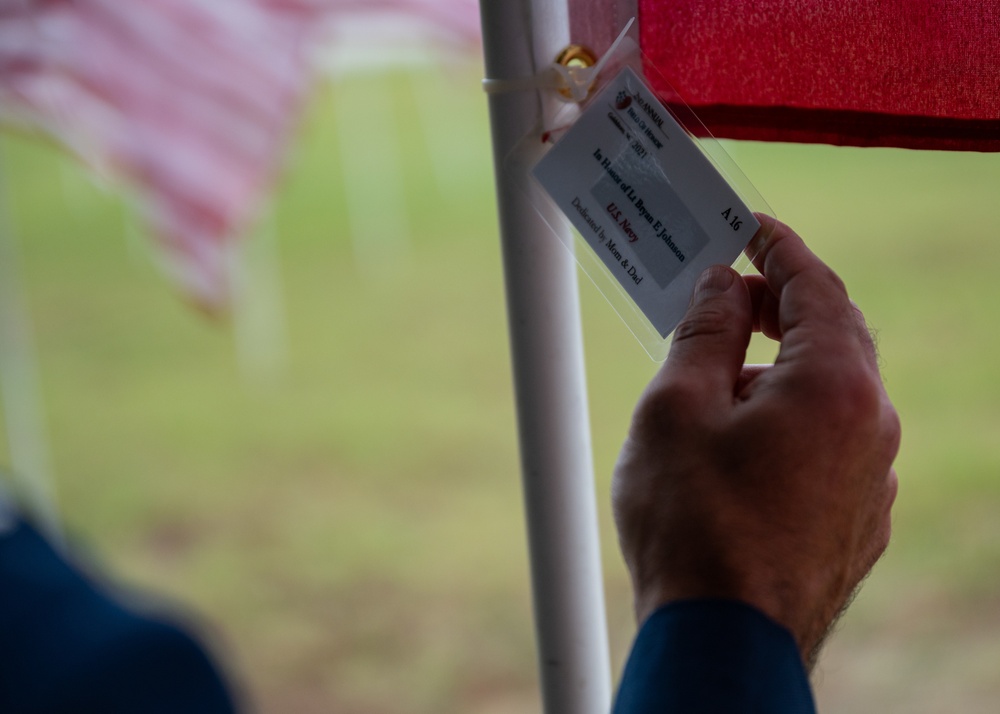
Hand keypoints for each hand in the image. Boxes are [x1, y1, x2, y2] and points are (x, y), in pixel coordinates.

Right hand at [612, 219, 899, 666]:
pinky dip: (794, 418)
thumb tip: (721, 287)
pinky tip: (743, 440)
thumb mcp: (676, 408)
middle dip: (781, 306)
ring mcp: (872, 478)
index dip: (778, 250)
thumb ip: (704, 333)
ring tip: (716, 379)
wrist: (724, 642)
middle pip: (834, 335)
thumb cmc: (692, 524)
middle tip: (728, 295)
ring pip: (833, 393)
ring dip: (782, 368)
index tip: (752, 228)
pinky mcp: (858, 519)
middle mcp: (870, 426)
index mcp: (833, 386)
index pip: (815, 287)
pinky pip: (832, 442)